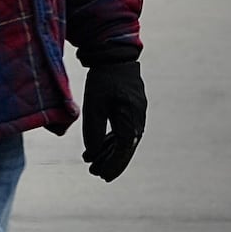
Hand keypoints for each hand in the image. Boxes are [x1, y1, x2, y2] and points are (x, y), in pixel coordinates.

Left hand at [81, 61, 145, 180]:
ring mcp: (137, 114)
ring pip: (124, 140)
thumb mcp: (94, 105)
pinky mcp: (131, 108)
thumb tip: (92, 153)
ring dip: (110, 153)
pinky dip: (112, 140)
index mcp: (131, 120)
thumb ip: (94, 130)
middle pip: (125, 148)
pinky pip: (123, 130)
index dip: (112, 164)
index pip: (123, 150)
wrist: (115, 56)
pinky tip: (100, 147)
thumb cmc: (103, 80)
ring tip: (93, 163)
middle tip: (96, 174)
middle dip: (111, 162)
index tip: (100, 175)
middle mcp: (138, 120)